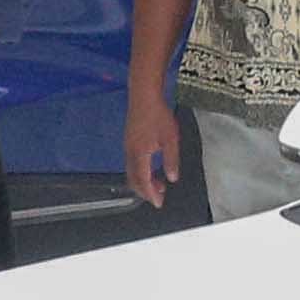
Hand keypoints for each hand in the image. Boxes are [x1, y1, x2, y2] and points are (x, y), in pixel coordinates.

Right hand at [124, 90, 181, 208]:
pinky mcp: (129, 142)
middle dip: (145, 191)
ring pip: (132, 172)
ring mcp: (127, 147)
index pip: (143, 181)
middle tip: (159, 196)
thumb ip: (171, 160)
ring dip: (143, 182)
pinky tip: (151, 168)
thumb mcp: (170, 139)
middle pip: (134, 180)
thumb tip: (172, 177)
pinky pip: (131, 163)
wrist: (144, 96)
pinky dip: (141, 172)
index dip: (150, 194)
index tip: (158, 203)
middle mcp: (130, 153)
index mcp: (140, 154)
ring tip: (159, 184)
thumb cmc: (157, 115)